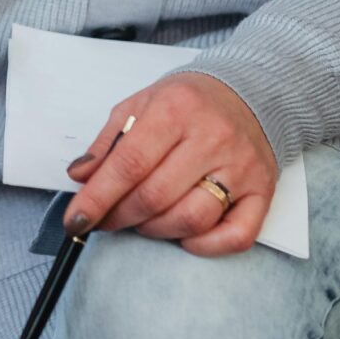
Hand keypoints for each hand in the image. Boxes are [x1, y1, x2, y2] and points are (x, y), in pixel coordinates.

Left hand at [63, 71, 276, 256]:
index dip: (98, 197)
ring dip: (156, 230)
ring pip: (193, 219)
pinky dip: (205, 246)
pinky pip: (237, 236)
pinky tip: (184, 235)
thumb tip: (80, 177)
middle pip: (157, 196)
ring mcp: (242, 166)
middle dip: (120, 216)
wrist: (251, 92)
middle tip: (105, 220)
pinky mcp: (263, 190)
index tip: (75, 220)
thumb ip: (108, 142)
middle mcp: (213, 137)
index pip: (130, 164)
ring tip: (142, 221)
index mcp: (176, 110)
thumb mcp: (140, 105)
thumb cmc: (189, 102)